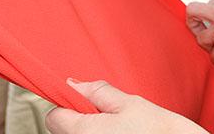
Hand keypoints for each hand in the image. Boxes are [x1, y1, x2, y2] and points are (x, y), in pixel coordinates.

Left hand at [45, 79, 206, 133]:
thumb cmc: (160, 132)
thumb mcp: (131, 104)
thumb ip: (99, 92)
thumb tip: (74, 84)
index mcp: (84, 132)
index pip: (54, 117)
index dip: (68, 106)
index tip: (85, 104)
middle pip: (64, 132)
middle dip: (80, 121)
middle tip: (108, 117)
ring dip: (92, 133)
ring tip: (120, 131)